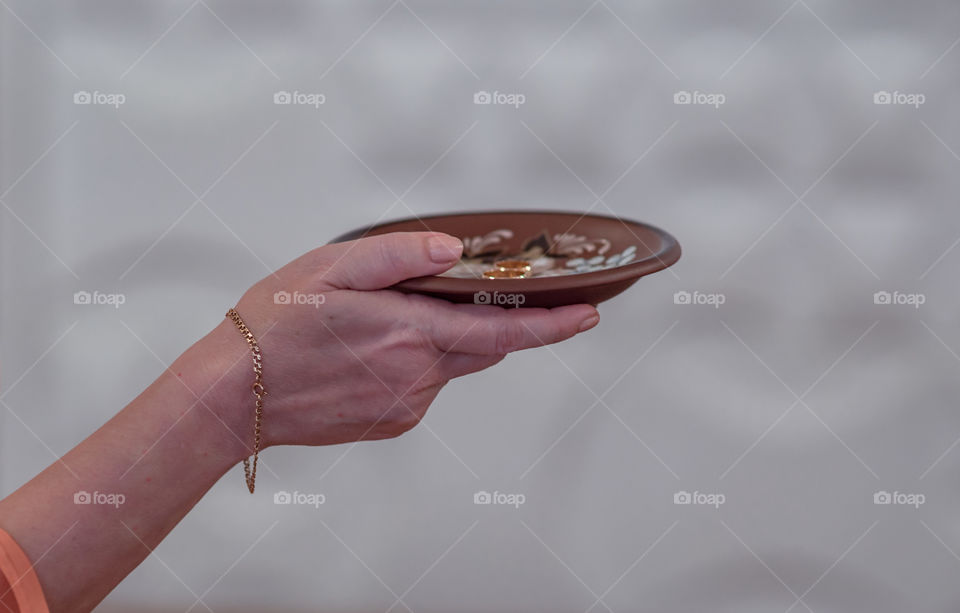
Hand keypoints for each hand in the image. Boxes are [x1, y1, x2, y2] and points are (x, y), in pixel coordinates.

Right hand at [199, 232, 598, 453]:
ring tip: (377, 324)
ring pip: (449, 365)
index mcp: (412, 335)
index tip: (590, 315)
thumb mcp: (331, 269)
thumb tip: (453, 252)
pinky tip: (367, 353)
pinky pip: (423, 386)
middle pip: (480, 348)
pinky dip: (415, 363)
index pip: (504, 334)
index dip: (553, 326)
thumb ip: (398, 256)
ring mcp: (407, 406)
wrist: (234, 396)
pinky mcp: (393, 423)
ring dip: (438, 339)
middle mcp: (419, 378)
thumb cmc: (276, 325)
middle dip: (489, 322)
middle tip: (467, 299)